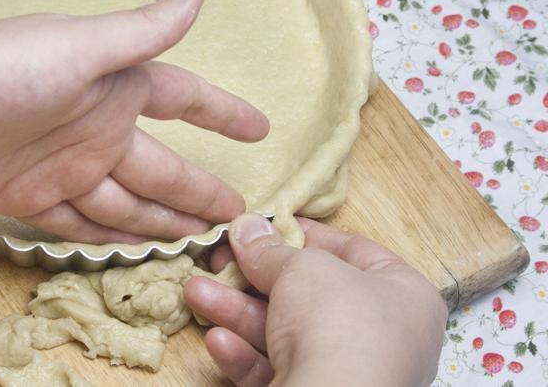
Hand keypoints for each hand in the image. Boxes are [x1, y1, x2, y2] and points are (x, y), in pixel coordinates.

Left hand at [0, 0, 269, 242]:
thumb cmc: (1, 67)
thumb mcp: (81, 48)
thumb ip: (143, 30)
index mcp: (116, 89)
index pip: (184, 100)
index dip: (222, 114)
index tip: (259, 131)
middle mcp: (97, 129)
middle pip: (162, 169)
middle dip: (199, 191)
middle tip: (236, 216)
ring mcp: (65, 168)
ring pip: (127, 203)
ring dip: (162, 222)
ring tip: (198, 242)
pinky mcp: (30, 199)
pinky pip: (82, 224)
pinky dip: (110, 239)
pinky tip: (135, 250)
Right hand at [184, 214, 447, 386]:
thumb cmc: (337, 323)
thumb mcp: (302, 268)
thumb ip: (271, 249)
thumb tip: (247, 226)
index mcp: (401, 295)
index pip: (353, 252)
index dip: (305, 234)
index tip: (264, 224)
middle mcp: (381, 336)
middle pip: (307, 294)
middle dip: (254, 276)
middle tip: (218, 257)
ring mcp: (349, 373)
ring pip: (284, 333)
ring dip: (236, 311)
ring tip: (196, 291)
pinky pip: (277, 369)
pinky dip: (246, 354)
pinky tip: (217, 340)